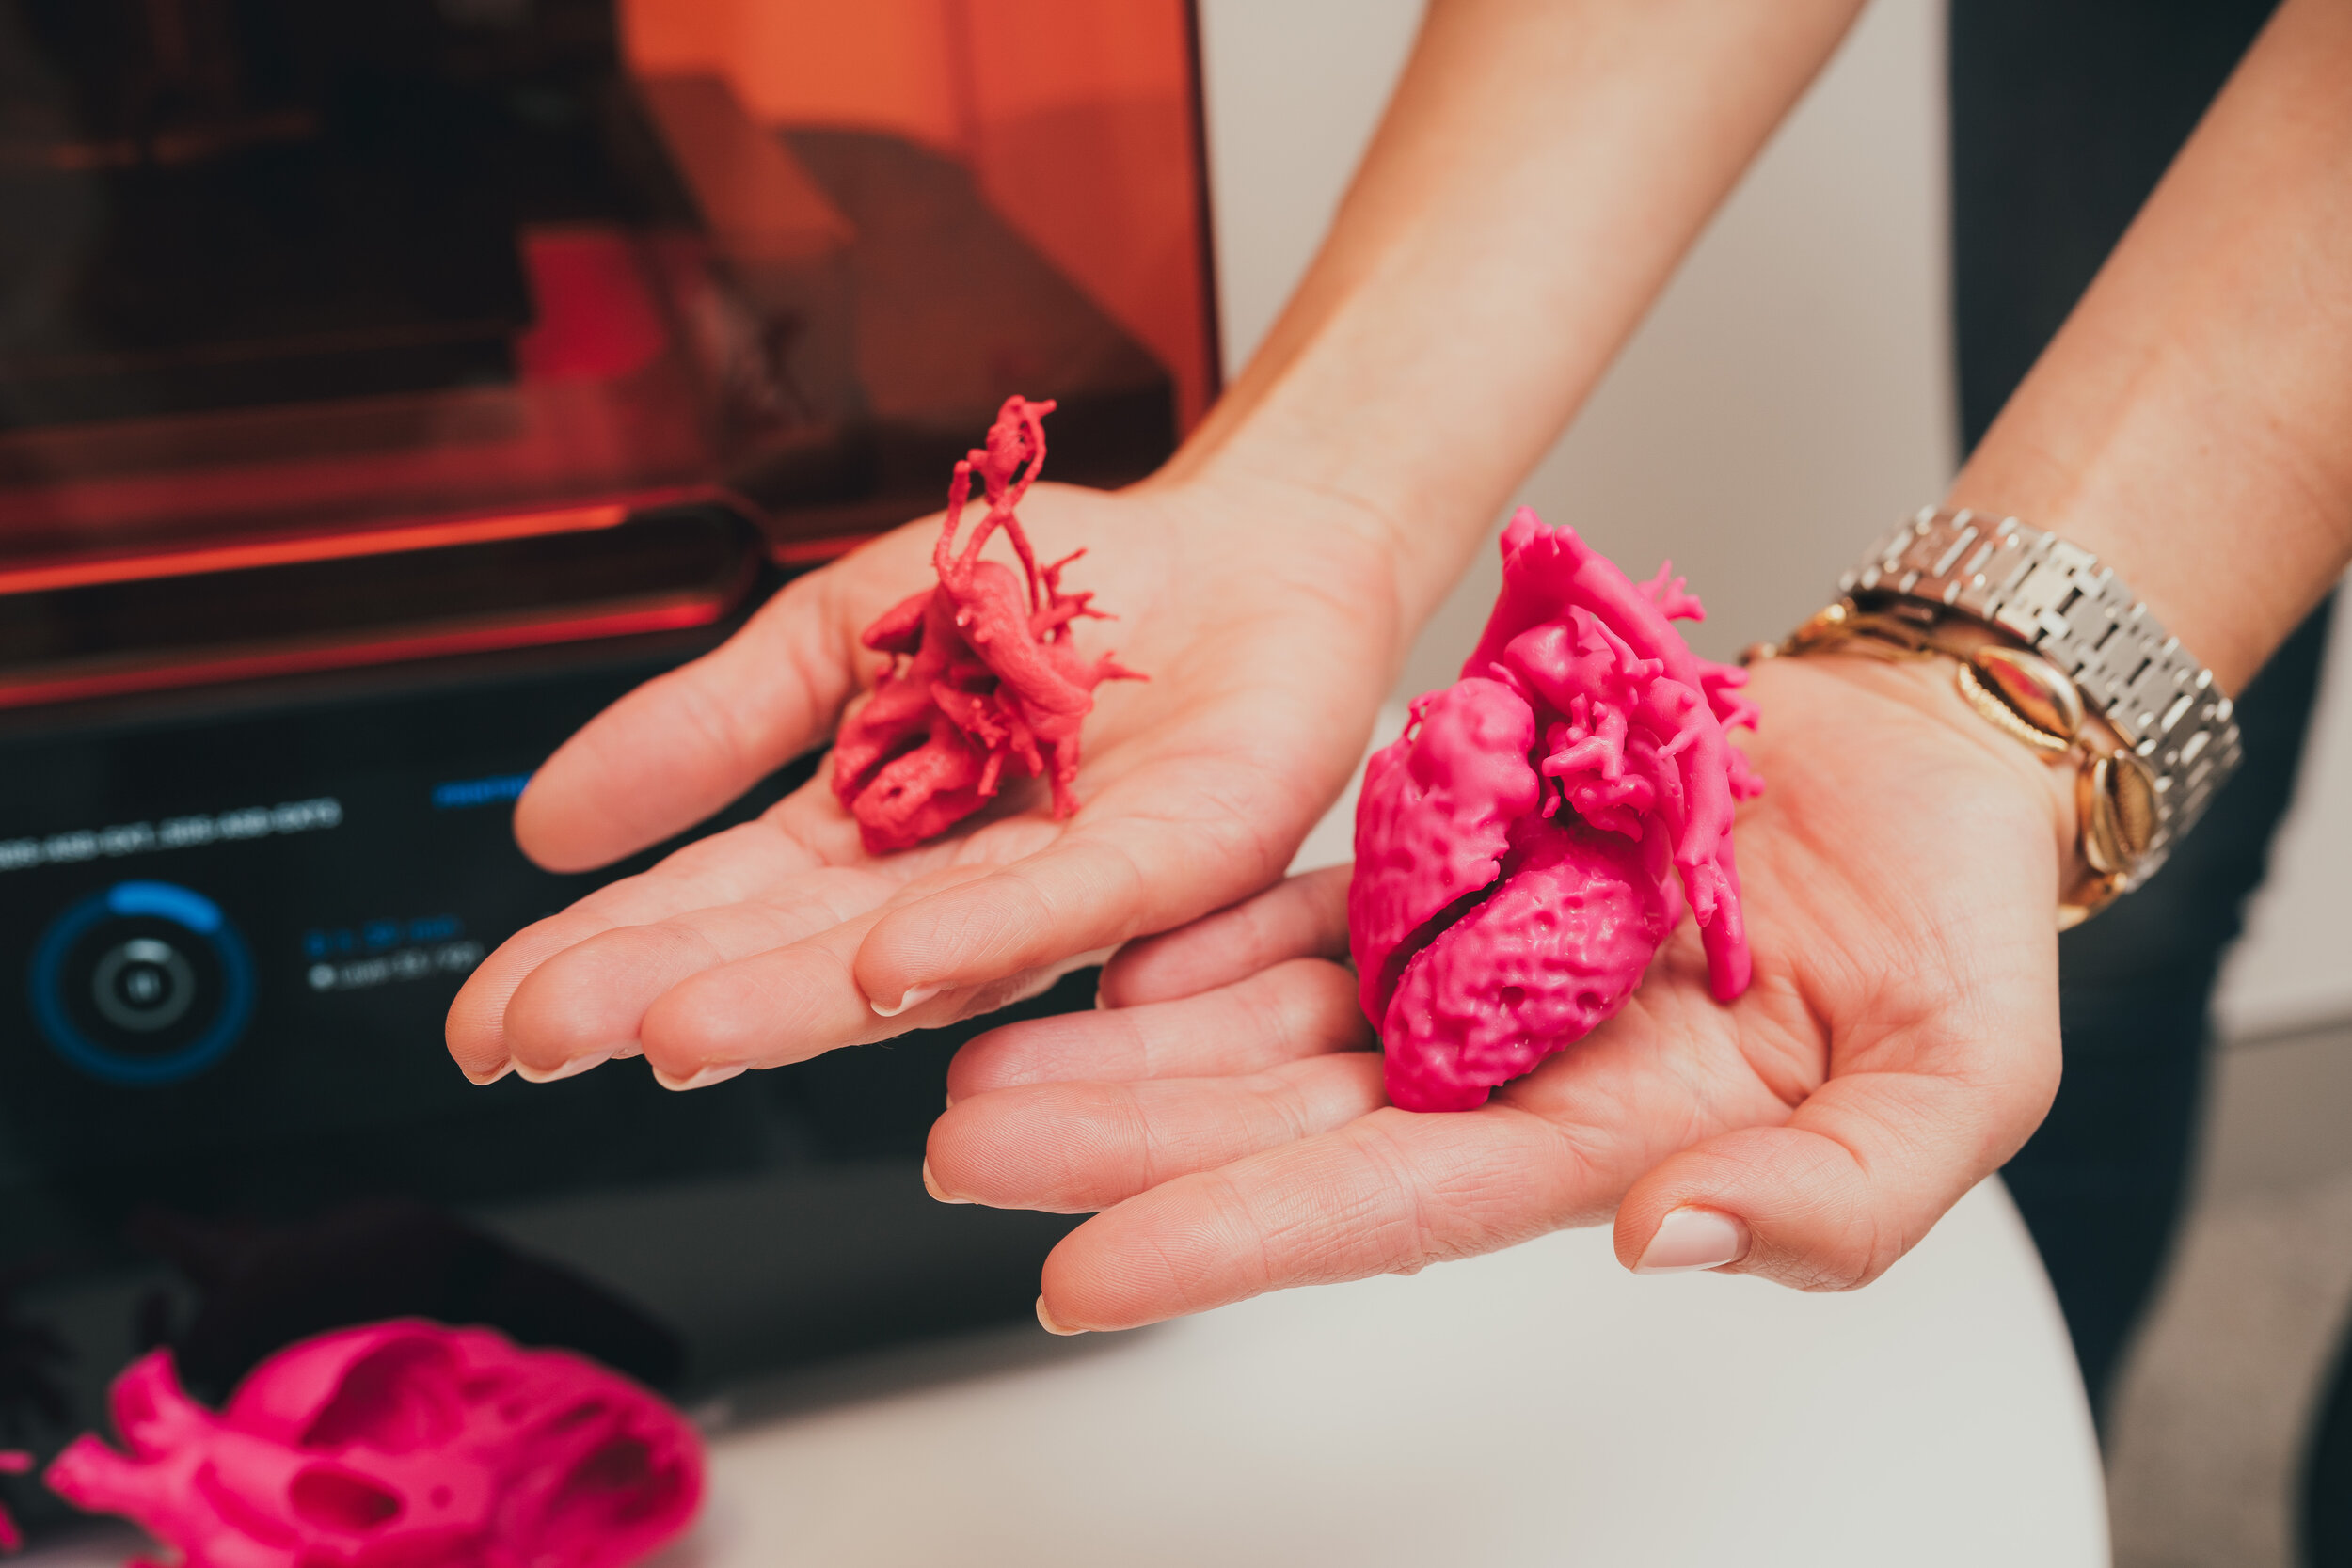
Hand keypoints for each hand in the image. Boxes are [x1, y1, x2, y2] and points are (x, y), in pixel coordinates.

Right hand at [445, 476, 1407, 1086]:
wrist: (1237, 554)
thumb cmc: (1044, 601)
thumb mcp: (839, 639)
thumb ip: (711, 729)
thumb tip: (543, 828)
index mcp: (861, 842)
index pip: (711, 912)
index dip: (598, 961)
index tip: (487, 1022)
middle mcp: (950, 892)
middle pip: (791, 958)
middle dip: (661, 997)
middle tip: (539, 1041)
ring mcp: (1059, 888)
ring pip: (914, 962)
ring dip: (789, 1001)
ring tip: (672, 1031)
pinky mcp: (1171, 860)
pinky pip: (1070, 907)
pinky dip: (975, 937)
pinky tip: (882, 967)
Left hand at [923, 653, 2075, 1326]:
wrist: (1926, 755)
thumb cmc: (1955, 925)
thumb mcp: (1958, 1085)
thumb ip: (1835, 1197)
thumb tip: (1663, 1246)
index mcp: (1610, 1136)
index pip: (1392, 1205)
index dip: (1235, 1243)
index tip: (1084, 1276)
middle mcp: (1511, 1058)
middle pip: (1281, 1116)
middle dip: (1119, 1140)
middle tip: (965, 1144)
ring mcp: (1471, 953)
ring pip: (1261, 1010)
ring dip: (1123, 1040)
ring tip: (977, 1054)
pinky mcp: (1456, 849)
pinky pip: (1305, 898)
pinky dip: (1210, 922)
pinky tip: (1112, 946)